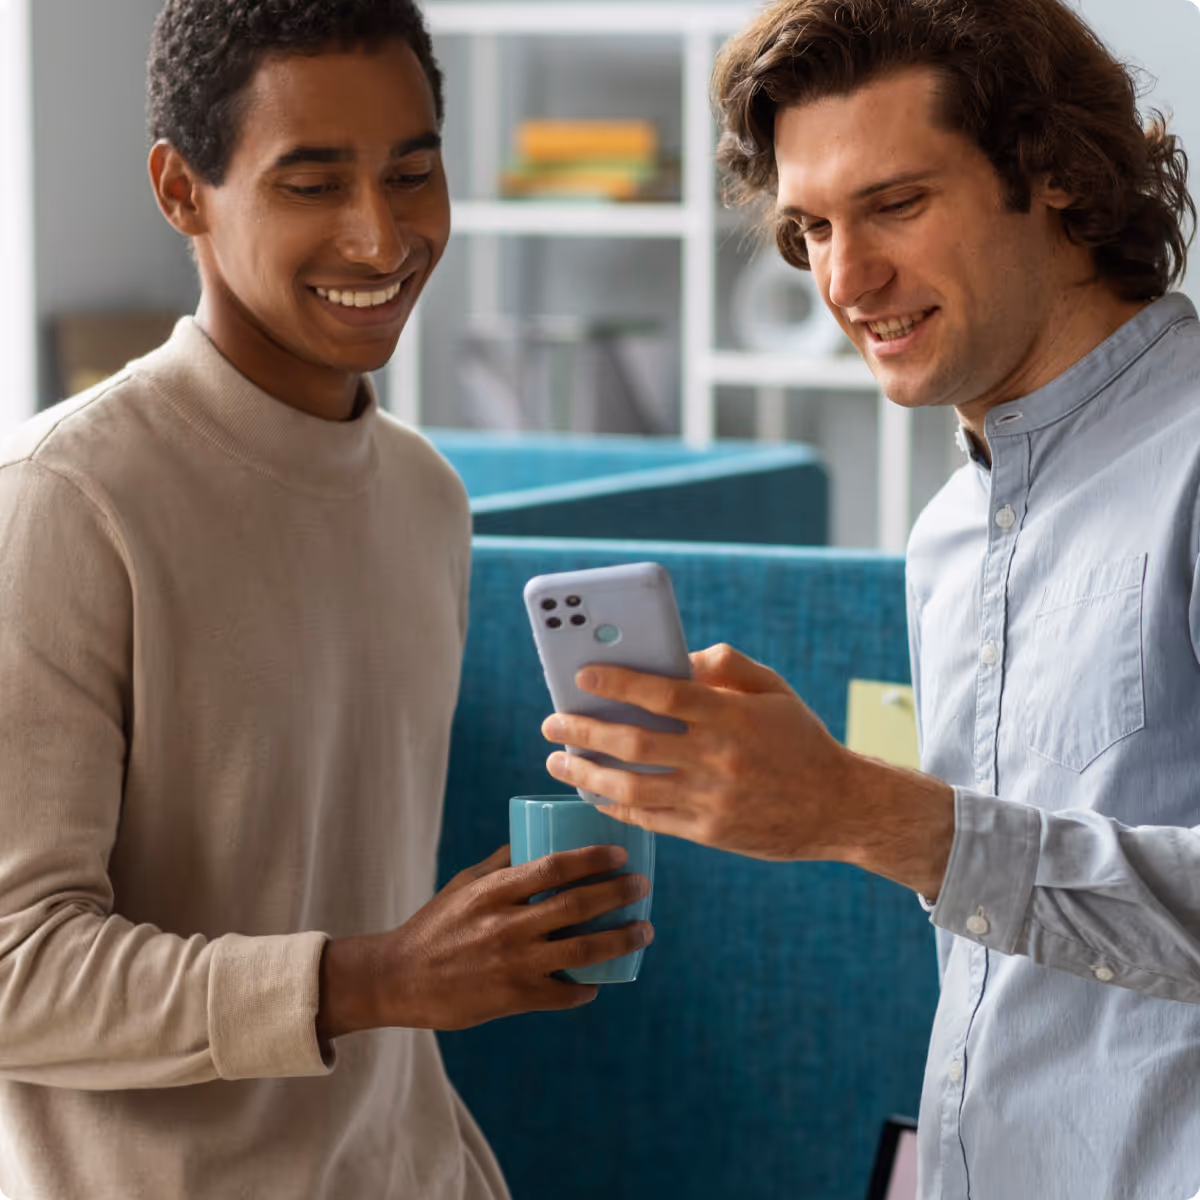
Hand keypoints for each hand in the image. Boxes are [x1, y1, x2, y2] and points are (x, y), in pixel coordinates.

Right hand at [317, 845, 652, 1040]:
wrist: (399, 979)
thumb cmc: (435, 924)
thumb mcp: (465, 884)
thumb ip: (502, 863)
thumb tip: (537, 839)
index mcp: (495, 891)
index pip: (555, 867)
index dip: (593, 858)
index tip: (621, 853)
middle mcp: (507, 925)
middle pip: (577, 905)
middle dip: (618, 893)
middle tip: (642, 885)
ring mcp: (513, 964)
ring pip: (582, 951)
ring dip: (620, 939)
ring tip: (643, 930)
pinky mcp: (513, 998)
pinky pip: (563, 994)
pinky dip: (587, 987)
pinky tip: (601, 981)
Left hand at [540, 644, 954, 890]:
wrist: (840, 807)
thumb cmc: (801, 740)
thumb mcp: (774, 690)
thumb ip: (725, 666)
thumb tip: (676, 660)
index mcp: (731, 717)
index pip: (663, 695)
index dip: (618, 683)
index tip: (581, 676)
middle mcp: (718, 759)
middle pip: (634, 743)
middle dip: (584, 730)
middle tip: (551, 721)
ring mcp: (711, 800)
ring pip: (632, 787)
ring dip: (586, 774)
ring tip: (557, 762)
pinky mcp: (708, 833)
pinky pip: (650, 820)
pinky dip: (616, 807)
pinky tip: (594, 795)